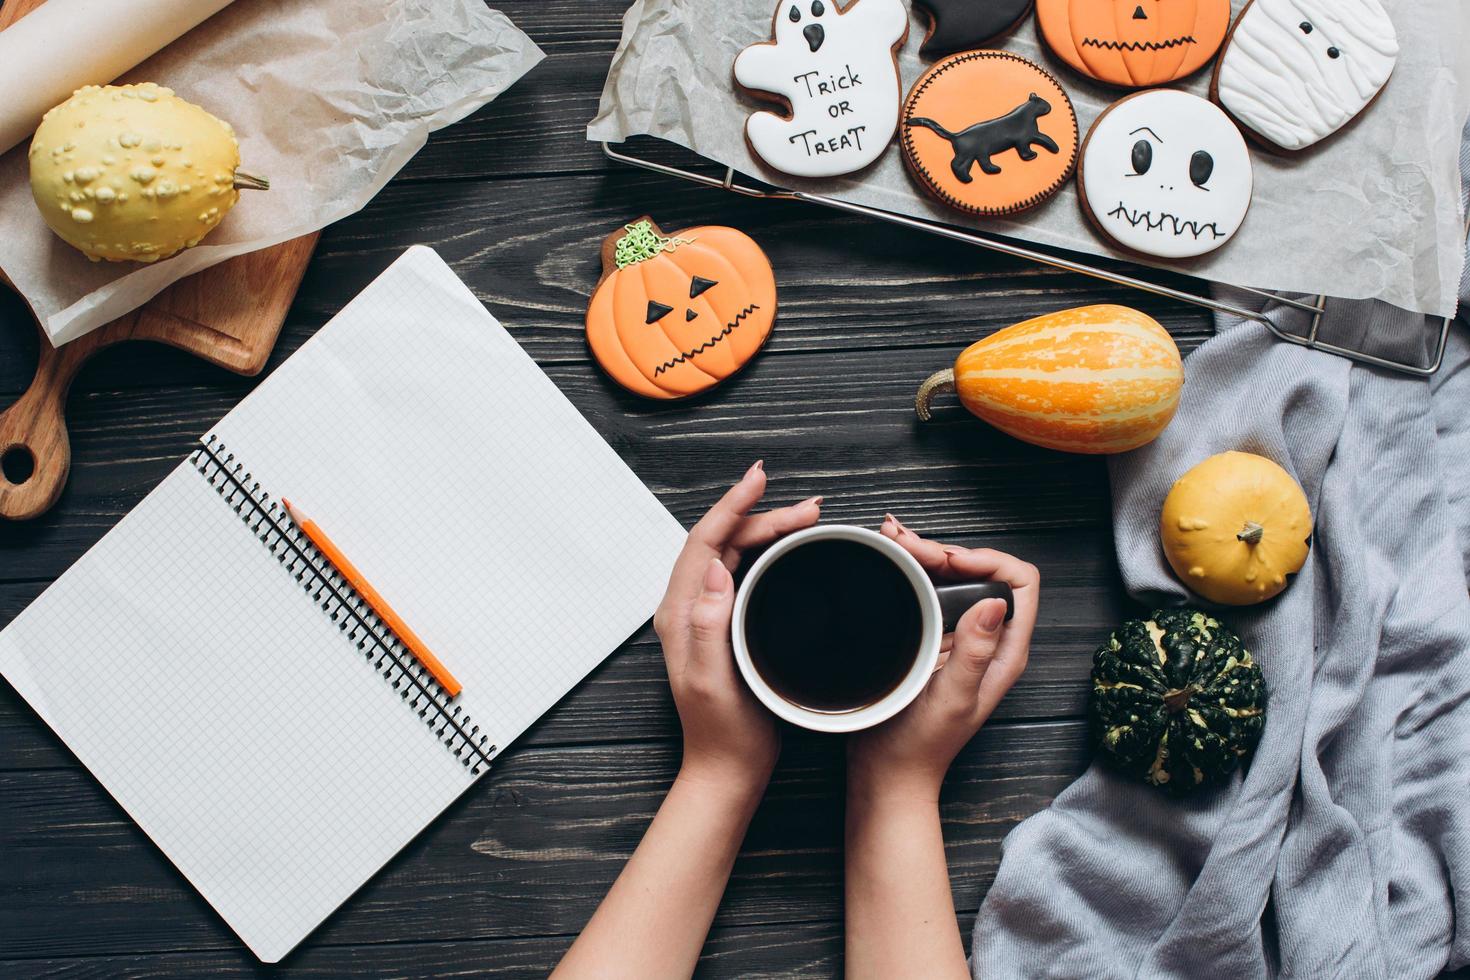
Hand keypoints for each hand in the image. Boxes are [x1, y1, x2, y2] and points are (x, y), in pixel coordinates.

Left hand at [653, 461, 821, 794]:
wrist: (727, 770)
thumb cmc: (722, 733)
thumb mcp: (714, 681)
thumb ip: (709, 626)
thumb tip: (714, 572)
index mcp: (680, 613)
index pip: (703, 541)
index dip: (732, 505)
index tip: (759, 480)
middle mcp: (689, 608)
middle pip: (723, 540)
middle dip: (763, 514)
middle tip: (810, 507)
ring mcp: (707, 615)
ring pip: (735, 553)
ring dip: (769, 529)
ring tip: (809, 517)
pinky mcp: (726, 624)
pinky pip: (746, 572)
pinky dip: (770, 552)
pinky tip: (793, 548)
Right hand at [848, 515, 1039, 801]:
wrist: (887, 771)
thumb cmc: (921, 745)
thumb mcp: (952, 699)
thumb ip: (975, 653)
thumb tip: (995, 603)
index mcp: (1005, 651)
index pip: (1020, 582)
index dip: (989, 560)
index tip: (949, 562)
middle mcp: (987, 639)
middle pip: (982, 572)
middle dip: (946, 550)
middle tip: (905, 544)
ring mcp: (958, 638)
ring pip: (953, 578)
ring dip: (925, 555)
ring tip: (891, 540)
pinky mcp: (931, 640)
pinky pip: (928, 593)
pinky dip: (910, 571)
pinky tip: (888, 559)